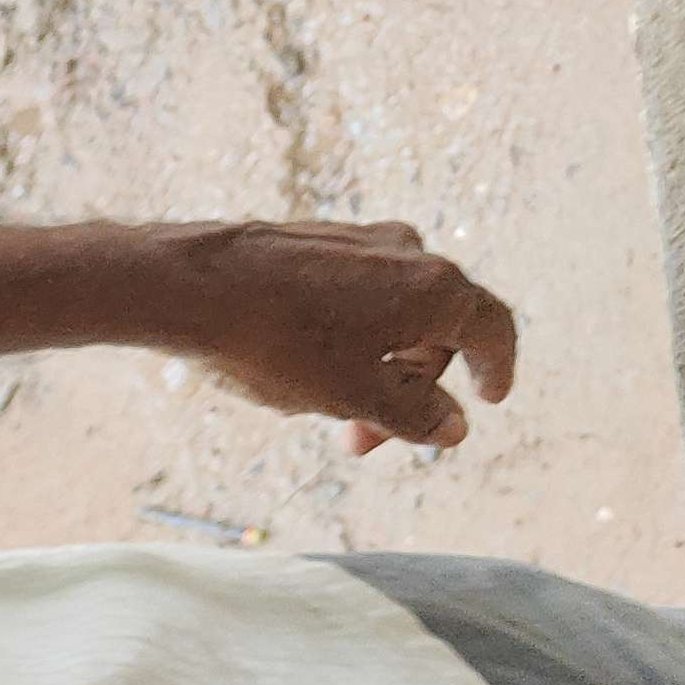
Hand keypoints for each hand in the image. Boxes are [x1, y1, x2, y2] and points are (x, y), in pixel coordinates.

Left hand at [159, 218, 519, 453]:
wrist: (189, 288)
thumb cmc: (275, 342)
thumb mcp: (353, 395)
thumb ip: (414, 415)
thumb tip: (454, 429)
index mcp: (435, 286)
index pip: (490, 328)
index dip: (495, 367)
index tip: (488, 398)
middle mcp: (407, 251)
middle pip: (434, 330)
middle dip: (407, 392)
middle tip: (359, 443)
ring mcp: (359, 241)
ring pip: (389, 315)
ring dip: (371, 369)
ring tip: (321, 409)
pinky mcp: (317, 243)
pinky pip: (351, 297)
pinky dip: (344, 339)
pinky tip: (296, 371)